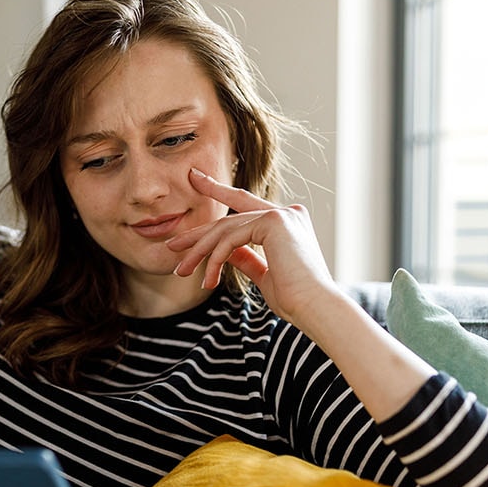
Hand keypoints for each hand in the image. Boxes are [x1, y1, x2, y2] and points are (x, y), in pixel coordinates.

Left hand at [164, 168, 343, 322]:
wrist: (315, 307)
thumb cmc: (294, 298)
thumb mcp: (264, 273)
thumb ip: (246, 257)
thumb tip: (226, 252)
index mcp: (287, 222)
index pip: (244, 204)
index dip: (217, 190)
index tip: (195, 179)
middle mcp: (286, 212)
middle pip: (229, 218)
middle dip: (197, 234)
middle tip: (172, 246)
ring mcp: (282, 214)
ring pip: (225, 230)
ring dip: (199, 252)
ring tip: (181, 271)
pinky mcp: (274, 221)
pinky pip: (231, 238)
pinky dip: (214, 259)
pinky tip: (208, 279)